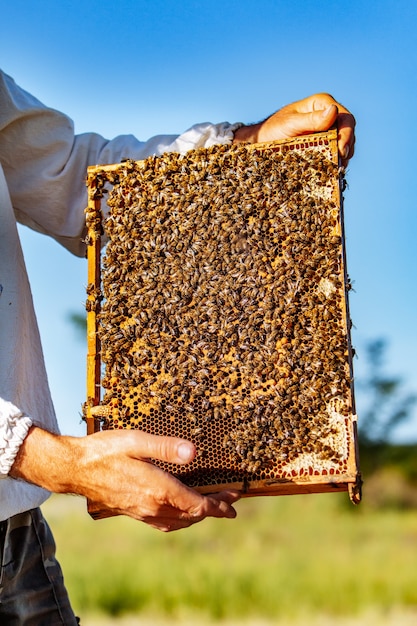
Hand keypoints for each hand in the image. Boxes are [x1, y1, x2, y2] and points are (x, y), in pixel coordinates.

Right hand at [11, 427, 239, 531]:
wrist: (75, 469)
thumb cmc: (105, 451)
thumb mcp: (136, 442)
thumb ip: (166, 447)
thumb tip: (194, 453)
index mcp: (158, 491)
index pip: (197, 505)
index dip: (220, 504)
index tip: (236, 500)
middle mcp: (152, 507)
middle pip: (192, 516)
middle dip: (215, 509)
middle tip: (231, 502)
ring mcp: (142, 513)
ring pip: (179, 522)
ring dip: (199, 516)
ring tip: (213, 507)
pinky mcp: (133, 513)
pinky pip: (164, 523)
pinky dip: (181, 520)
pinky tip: (182, 513)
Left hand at [234, 93, 354, 166]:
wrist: (261, 142)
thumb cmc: (272, 129)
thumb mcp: (290, 124)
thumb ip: (311, 119)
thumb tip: (333, 110)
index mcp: (321, 104)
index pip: (344, 117)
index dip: (347, 134)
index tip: (342, 150)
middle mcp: (327, 116)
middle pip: (347, 132)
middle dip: (346, 148)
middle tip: (340, 164)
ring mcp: (326, 132)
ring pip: (344, 144)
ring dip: (342, 157)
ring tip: (335, 169)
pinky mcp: (322, 146)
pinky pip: (334, 154)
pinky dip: (334, 163)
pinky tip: (330, 171)